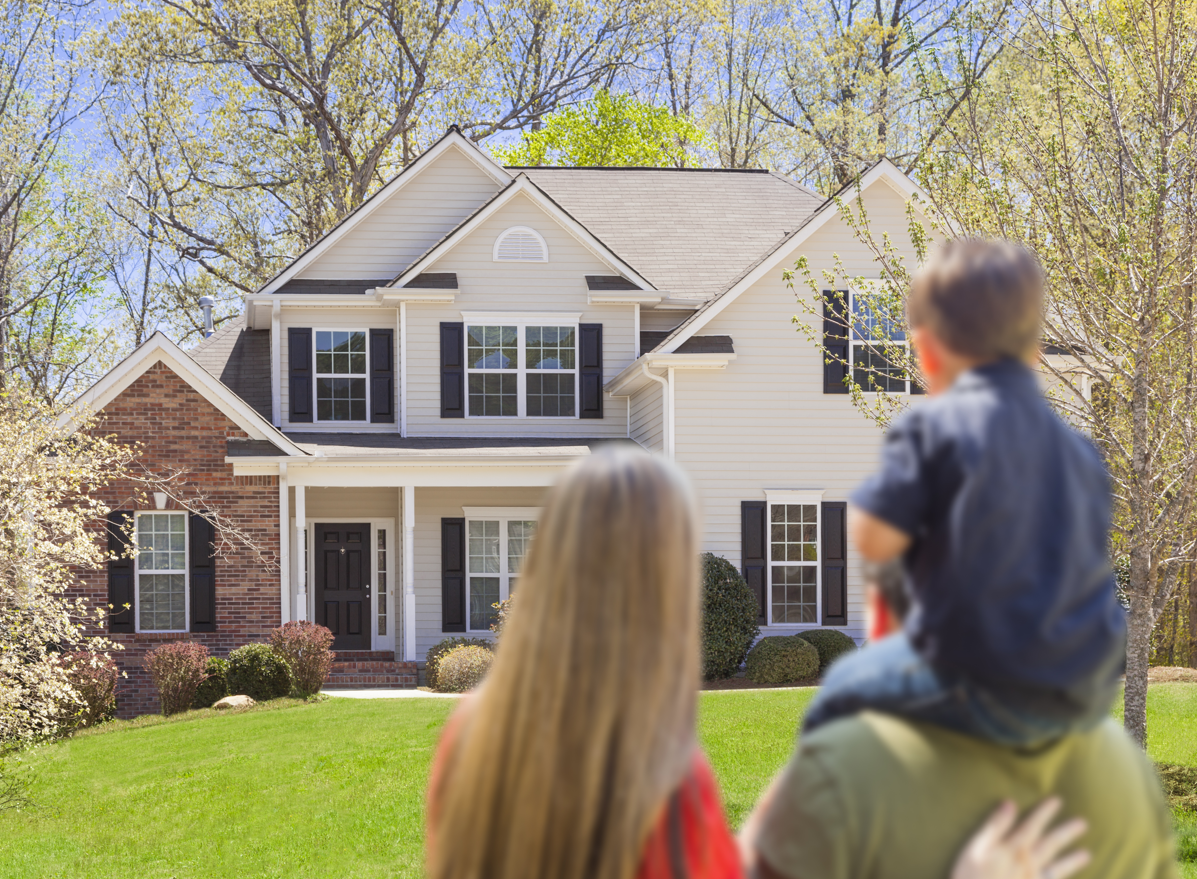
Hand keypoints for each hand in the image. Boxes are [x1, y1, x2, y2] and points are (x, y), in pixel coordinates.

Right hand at [951, 797, 1089, 878]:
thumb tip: (1010, 803)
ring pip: (1057, 868)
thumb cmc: (971, 878)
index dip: (1045, 813)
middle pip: (1051, 845)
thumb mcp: (976, 848)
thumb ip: (994, 826)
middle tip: (1083, 823)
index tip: (1058, 801)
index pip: (1032, 826)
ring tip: (1086, 854)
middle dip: (1066, 833)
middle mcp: (1029, 864)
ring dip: (1072, 861)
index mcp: (1014, 849)